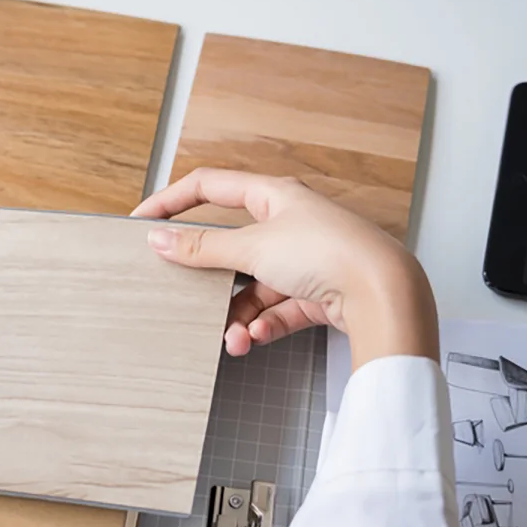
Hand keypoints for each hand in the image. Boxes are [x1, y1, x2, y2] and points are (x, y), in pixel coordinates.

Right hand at [131, 170, 438, 369]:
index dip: (173, 201)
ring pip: (253, 289)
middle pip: (232, 249)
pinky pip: (275, 311)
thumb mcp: (254, 247)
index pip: (211, 186)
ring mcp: (303, 261)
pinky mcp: (316, 294)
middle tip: (184, 296)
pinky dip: (261, 327)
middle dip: (210, 281)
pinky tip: (253, 340)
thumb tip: (160, 239)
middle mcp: (289, 224)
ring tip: (232, 338)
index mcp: (274, 196)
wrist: (383, 294)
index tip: (143, 221)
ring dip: (238, 316)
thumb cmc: (330, 253)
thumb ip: (203, 248)